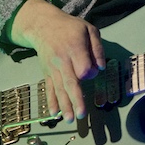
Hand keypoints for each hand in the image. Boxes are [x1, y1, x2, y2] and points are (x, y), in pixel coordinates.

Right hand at [10, 0, 104, 121]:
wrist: (43, 25)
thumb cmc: (70, 28)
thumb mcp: (89, 29)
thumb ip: (97, 48)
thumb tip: (102, 67)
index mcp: (75, 48)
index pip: (83, 68)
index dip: (90, 73)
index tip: (93, 71)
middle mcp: (62, 60)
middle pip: (70, 82)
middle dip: (76, 99)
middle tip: (81, 115)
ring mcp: (53, 68)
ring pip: (59, 88)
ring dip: (64, 104)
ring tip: (70, 119)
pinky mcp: (47, 72)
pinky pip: (49, 88)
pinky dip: (51, 101)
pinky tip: (54, 114)